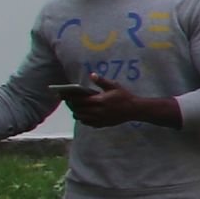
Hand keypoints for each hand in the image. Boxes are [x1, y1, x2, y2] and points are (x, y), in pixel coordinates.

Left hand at [61, 74, 175, 129]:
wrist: (134, 109)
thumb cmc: (124, 96)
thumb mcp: (114, 86)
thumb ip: (101, 81)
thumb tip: (92, 75)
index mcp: (99, 101)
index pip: (79, 100)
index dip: (70, 98)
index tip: (65, 95)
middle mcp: (97, 111)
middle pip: (78, 110)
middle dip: (71, 105)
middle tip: (68, 101)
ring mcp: (99, 119)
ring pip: (81, 118)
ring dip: (76, 113)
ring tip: (75, 108)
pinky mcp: (101, 124)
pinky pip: (87, 123)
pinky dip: (83, 119)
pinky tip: (84, 115)